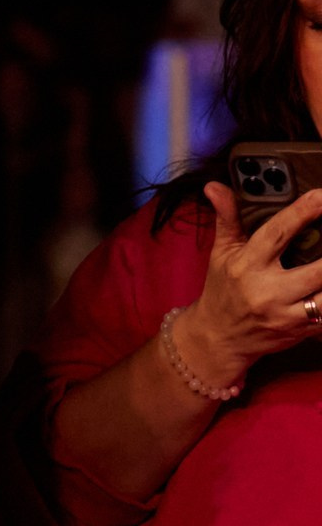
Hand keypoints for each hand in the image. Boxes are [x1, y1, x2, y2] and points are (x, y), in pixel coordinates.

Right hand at [173, 185, 321, 389]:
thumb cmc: (222, 290)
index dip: (304, 211)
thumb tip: (215, 187)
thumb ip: (227, 217)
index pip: (278, 233)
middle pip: (318, 271)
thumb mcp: (221, 253)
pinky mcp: (300, 331)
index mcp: (247, 265)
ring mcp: (285, 315)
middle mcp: (267, 291)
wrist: (217, 338)